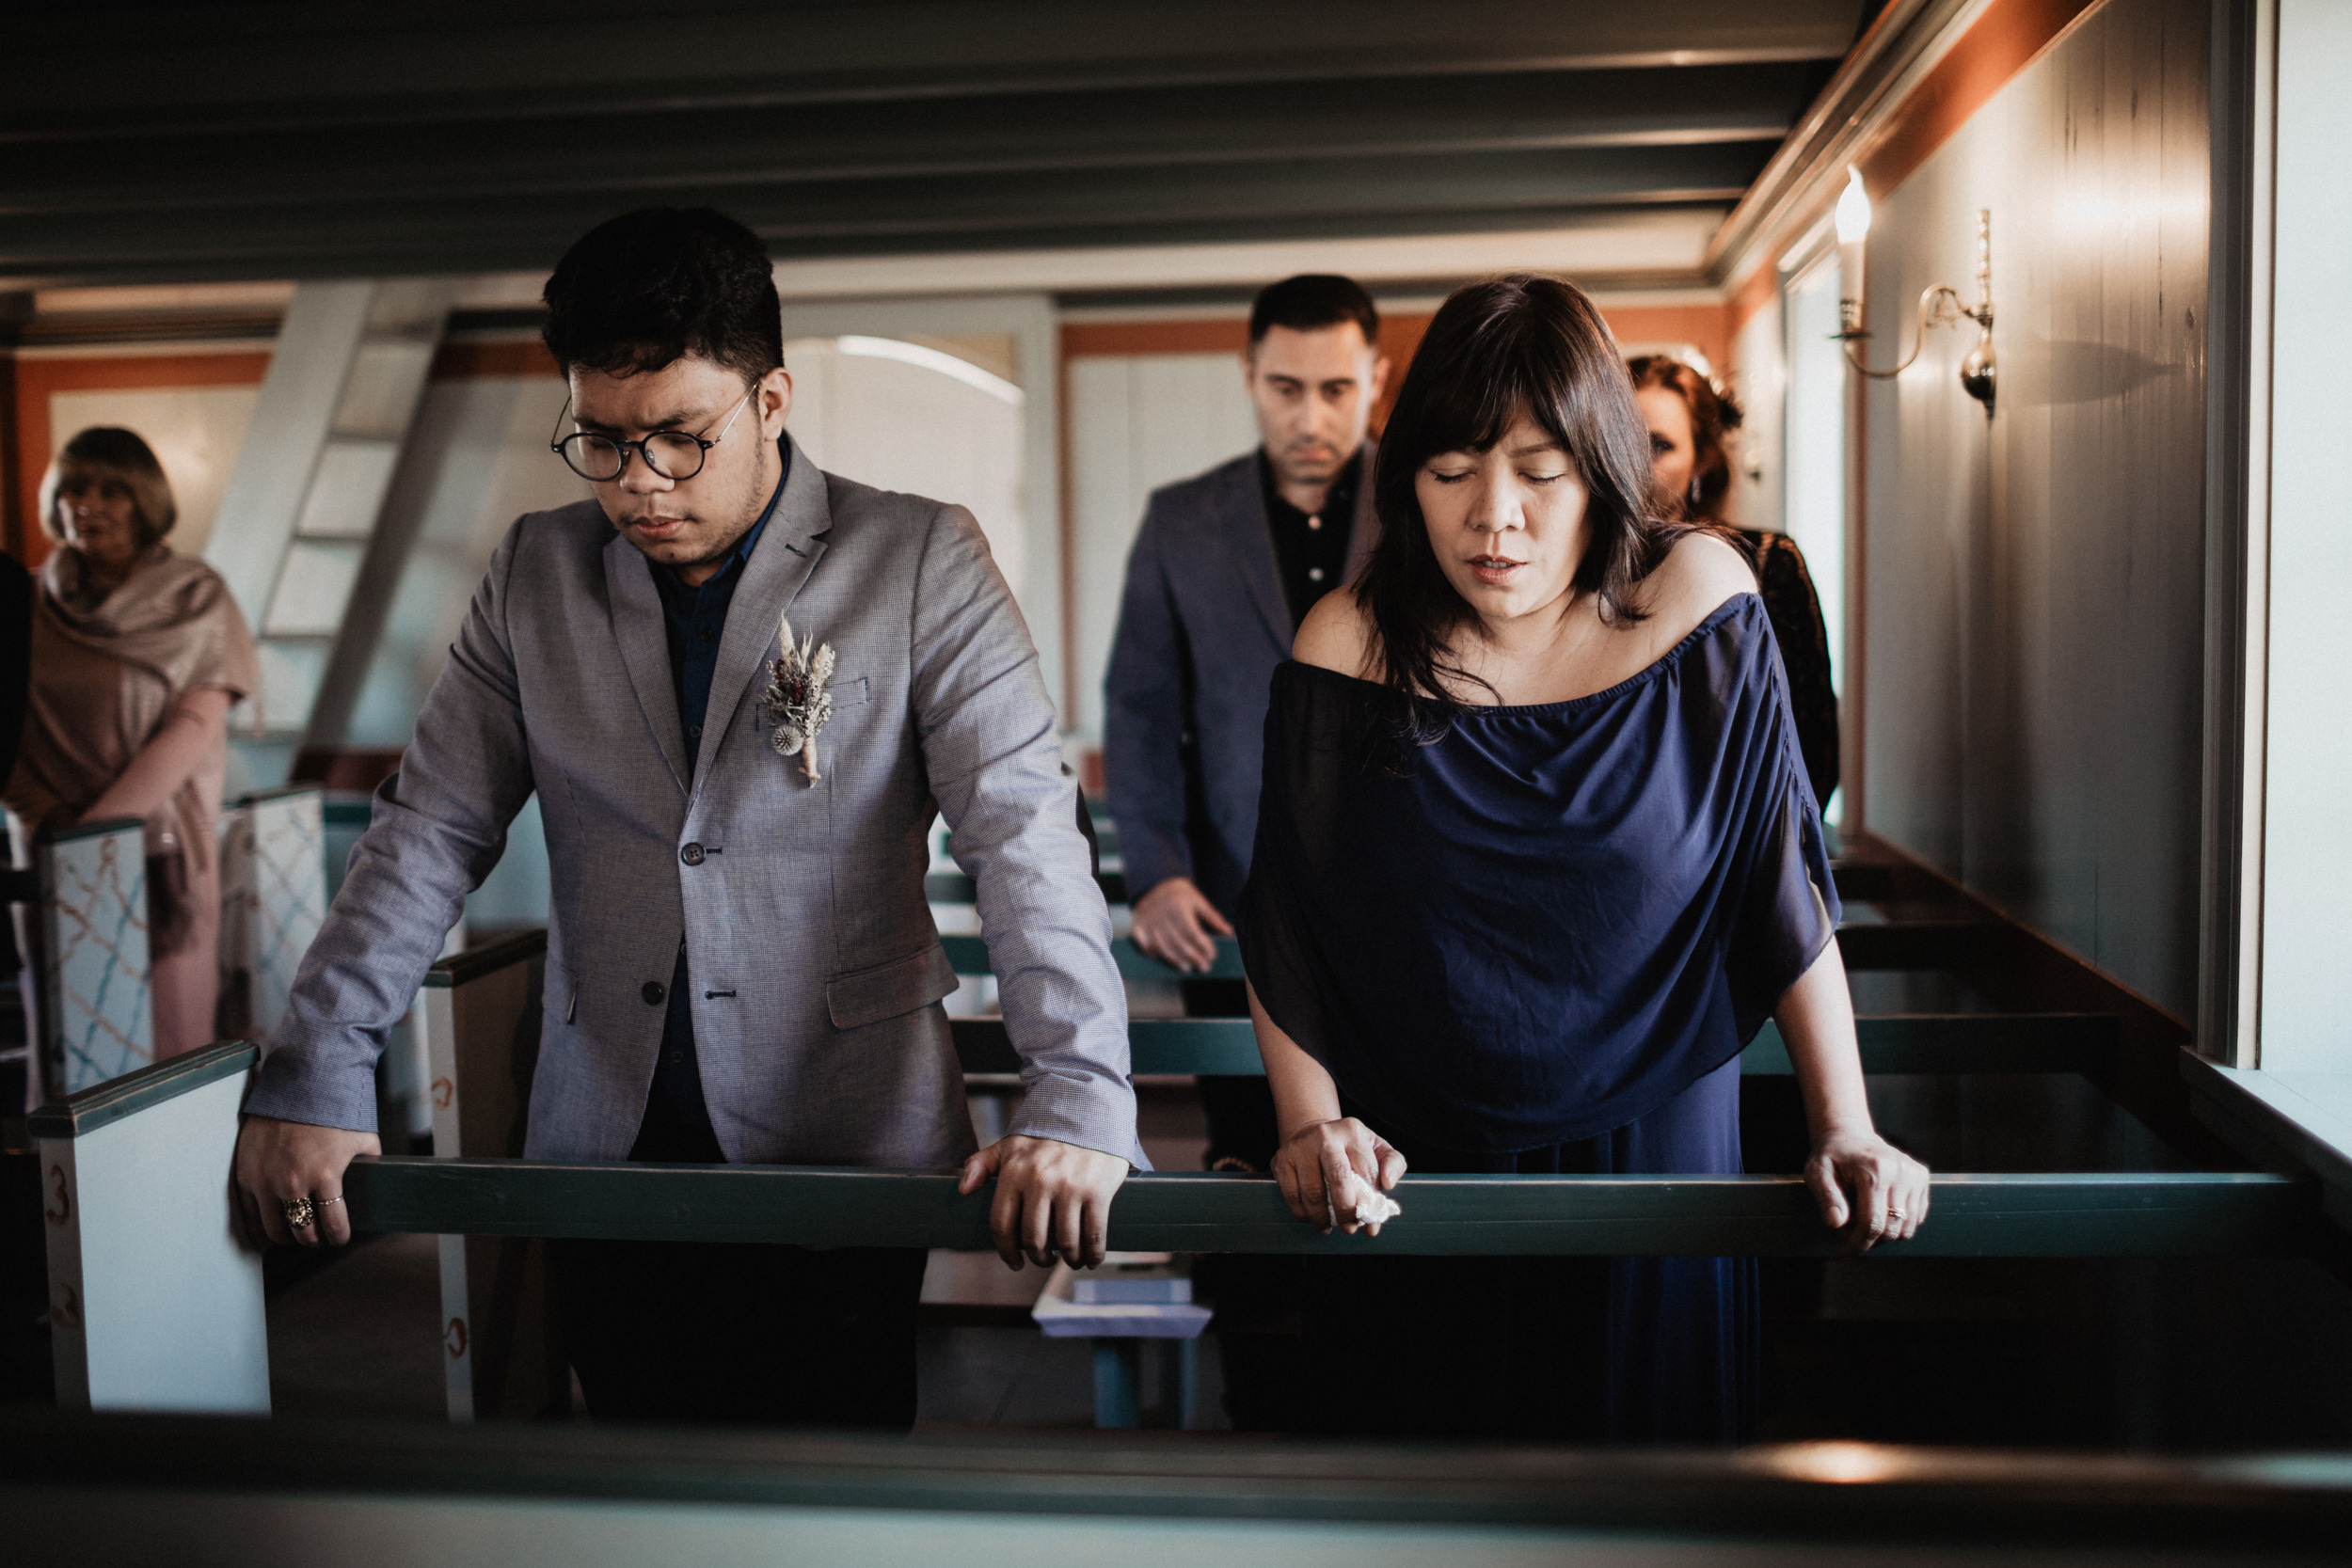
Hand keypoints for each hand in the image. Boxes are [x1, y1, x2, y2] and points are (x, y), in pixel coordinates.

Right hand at [233, 1115, 379, 1247]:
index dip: (339, 1237)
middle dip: (314, 1239)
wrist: (299, 1084)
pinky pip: (250, 1214)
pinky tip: (268, 1235)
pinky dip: (260, 1228)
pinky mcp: (246, 1173)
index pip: (333, 1224)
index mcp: (324, 1175)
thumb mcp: (364, 1138)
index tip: (340, 1240)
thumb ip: (368, 1166)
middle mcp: (292, 1182)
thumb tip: (375, 1186)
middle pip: (302, 1232)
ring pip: (275, 1229)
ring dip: (288, 1236)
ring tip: (297, 1234)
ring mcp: (265, 1179)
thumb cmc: (334, 1110)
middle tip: (319, 1238)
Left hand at [958, 1134, 1128, 1269]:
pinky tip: (1091, 1258)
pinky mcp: (1097, 1190)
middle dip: (1039, 1257)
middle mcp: (1040, 1180)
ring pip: (1065, 1241)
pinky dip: (1093, 1254)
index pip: (1001, 1223)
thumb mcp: (1011, 1144)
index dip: (1005, 1250)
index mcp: (1015, 1172)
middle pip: (1033, 1238)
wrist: (1091, 1111)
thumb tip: (963, 1190)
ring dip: (1068, 1258)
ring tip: (1070, 1259)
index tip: (1014, 1262)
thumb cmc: (1048, 1134)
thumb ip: (983, 1164)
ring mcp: (1070, 1186)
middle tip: (1044, 1259)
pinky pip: (1093, 1234)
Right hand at [1129, 877, 1233, 972]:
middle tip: (1204, 967)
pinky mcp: (1137, 925)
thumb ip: (1213, 917)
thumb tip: (1229, 932)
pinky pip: (1144, 944)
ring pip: (1163, 946)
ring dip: (1176, 960)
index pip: (1193, 931)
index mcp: (1178, 906)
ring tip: (1187, 968)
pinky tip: (1161, 959)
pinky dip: (1152, 953)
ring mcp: (1147, 921)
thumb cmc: (1180, 894)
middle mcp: (1161, 914)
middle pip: (1179, 942)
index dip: (1203, 946)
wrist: (1153, 881)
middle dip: (1193, 957)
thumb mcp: (1198, 900)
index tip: (1213, 955)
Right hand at [1271, 1117, 1405, 1235]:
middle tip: (1349, 1229)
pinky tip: (1311, 1218)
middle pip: (1338, 1178)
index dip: (1368, 1201)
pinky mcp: (1281, 1161)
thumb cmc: (1349, 1147)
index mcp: (1351, 1131)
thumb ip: (1393, 1164)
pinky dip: (1302, 1213)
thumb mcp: (1377, 1148)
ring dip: (1322, 1218)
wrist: (1312, 1132)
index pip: (1364, 1171)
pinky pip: (1292, 1196)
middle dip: (1346, 1211)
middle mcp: (1324, 1135)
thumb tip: (1388, 1184)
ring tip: (1327, 1228)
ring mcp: (1299, 1147)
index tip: (1370, 1224)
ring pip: (1312, 1192)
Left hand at [1805, 1128, 1930, 1254]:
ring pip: (1907, 1227)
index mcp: (1875, 1170)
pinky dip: (1898, 1223)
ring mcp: (1914, 1174)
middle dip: (1869, 1241)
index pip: (1872, 1223)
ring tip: (1862, 1222)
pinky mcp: (1922, 1177)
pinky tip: (1878, 1212)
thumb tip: (1836, 1223)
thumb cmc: (1830, 1156)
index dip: (1858, 1244)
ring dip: (1885, 1235)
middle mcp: (1900, 1171)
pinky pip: (1916, 1217)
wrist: (1849, 1134)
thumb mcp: (1817, 1173)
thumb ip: (1826, 1198)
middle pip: (1892, 1229)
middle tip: (1849, 1236)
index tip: (1845, 1253)